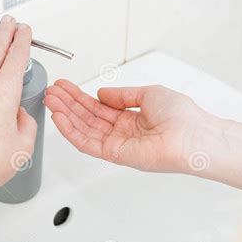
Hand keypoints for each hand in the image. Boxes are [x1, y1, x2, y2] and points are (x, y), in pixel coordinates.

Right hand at [44, 80, 212, 172]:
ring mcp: (117, 144)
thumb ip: (122, 95)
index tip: (65, 86)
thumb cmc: (181, 116)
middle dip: (67, 103)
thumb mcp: (149, 93)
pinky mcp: (114, 155)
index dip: (80, 96)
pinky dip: (71, 131)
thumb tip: (102, 93)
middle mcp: (122, 132)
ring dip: (65, 115)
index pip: (98, 106)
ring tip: (49, 100)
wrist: (192, 137)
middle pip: (87, 116)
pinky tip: (59, 118)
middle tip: (50, 91)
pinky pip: (87, 143)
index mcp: (131, 118)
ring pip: (83, 129)